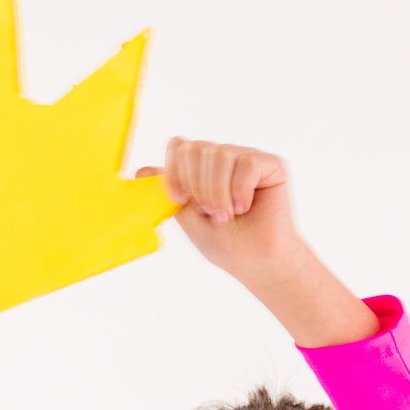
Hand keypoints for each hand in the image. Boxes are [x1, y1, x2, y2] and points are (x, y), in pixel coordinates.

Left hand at [136, 138, 310, 286]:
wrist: (257, 262)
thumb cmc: (226, 244)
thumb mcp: (187, 219)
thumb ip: (167, 193)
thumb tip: (140, 171)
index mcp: (200, 169)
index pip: (179, 147)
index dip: (174, 171)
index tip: (179, 200)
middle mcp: (222, 159)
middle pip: (195, 149)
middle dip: (198, 187)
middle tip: (211, 214)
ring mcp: (245, 158)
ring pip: (219, 154)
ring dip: (218, 192)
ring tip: (227, 215)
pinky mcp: (269, 164)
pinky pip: (245, 163)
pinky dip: (240, 190)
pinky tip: (246, 206)